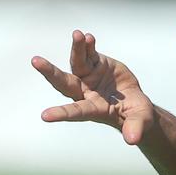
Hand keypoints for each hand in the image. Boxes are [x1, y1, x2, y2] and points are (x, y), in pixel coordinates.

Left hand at [32, 30, 154, 144]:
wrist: (134, 102)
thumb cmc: (135, 116)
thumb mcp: (139, 121)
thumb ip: (135, 128)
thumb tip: (132, 139)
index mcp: (93, 109)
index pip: (76, 111)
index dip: (62, 113)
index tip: (45, 116)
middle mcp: (85, 92)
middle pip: (64, 82)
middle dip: (50, 72)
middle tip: (36, 61)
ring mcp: (88, 77)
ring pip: (77, 62)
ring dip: (77, 49)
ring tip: (78, 34)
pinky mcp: (96, 64)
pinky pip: (88, 53)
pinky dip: (87, 46)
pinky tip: (87, 37)